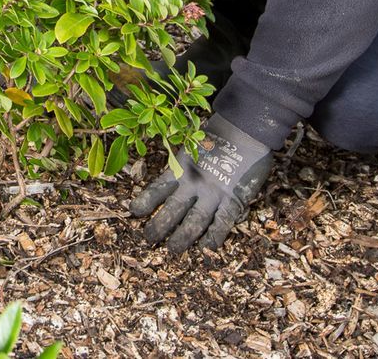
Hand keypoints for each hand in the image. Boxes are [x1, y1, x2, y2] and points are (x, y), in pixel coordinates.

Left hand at [128, 114, 272, 252]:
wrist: (244, 128)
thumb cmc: (216, 135)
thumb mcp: (191, 145)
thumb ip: (181, 161)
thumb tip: (170, 175)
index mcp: (181, 168)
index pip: (158, 188)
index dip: (145, 201)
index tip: (132, 211)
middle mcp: (193, 183)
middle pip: (172, 210)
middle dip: (160, 226)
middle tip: (148, 239)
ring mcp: (213, 193)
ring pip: (194, 221)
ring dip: (182, 237)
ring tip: (172, 250)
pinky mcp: (233, 198)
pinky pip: (222, 222)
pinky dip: (214, 237)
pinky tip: (205, 248)